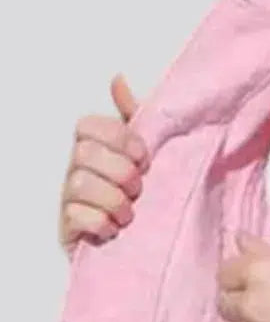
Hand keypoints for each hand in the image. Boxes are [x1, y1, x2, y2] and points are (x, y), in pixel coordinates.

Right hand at [59, 74, 148, 254]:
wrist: (147, 243)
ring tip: (130, 212)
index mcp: (95, 148)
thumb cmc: (146, 193)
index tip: (143, 155)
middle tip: (139, 187)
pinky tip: (115, 229)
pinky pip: (76, 218)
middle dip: (119, 170)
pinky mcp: (68, 229)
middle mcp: (76, 170)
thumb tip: (119, 78)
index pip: (88, 126)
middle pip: (84, 153)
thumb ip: (137, 116)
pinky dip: (102, 223)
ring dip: (114, 199)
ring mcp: (69, 200)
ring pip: (80, 184)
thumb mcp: (148, 153)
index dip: (116, 137)